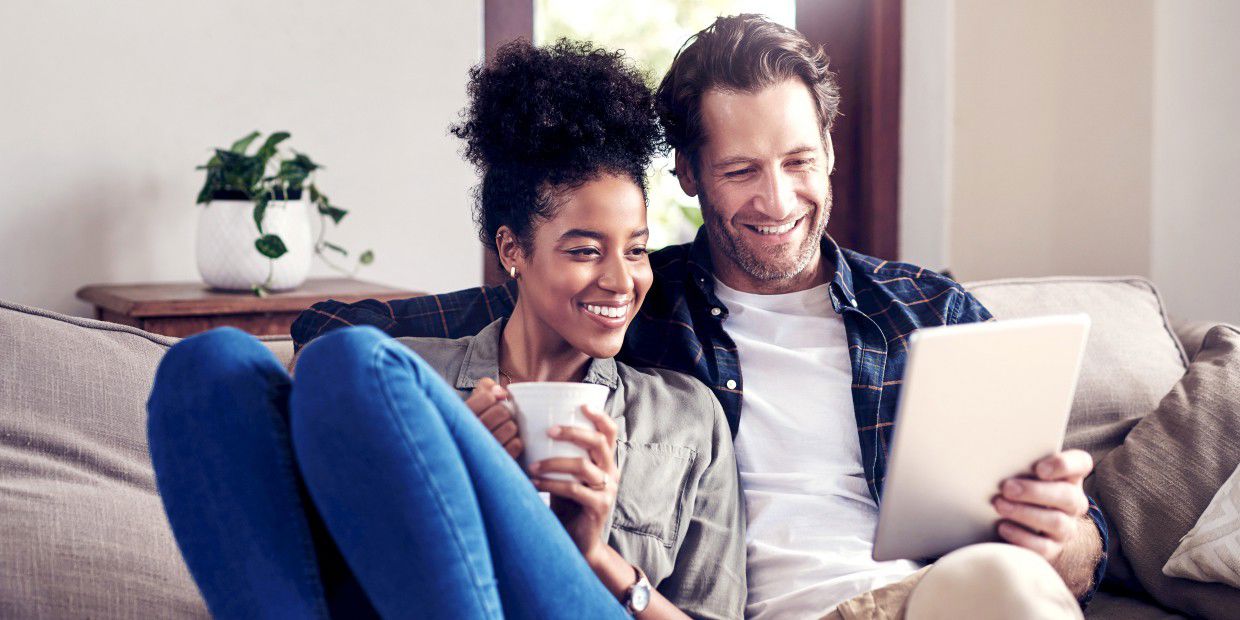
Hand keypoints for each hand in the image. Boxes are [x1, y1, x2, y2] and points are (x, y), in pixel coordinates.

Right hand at [463, 377, 521, 458]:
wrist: (470, 455)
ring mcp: (483, 450)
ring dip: (511, 426)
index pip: (487, 397)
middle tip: (500, 417)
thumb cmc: (476, 421)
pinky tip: (506, 442)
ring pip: (510, 427)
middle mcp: (469, 433)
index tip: (495, 400)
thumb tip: (502, 392)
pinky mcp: (496, 461)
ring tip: (503, 430)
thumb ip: (485, 387)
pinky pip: (516, 445)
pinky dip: (515, 442)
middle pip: (502, 412)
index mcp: (462, 415)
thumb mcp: (474, 399)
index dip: (494, 396)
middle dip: (505, 412)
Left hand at [530, 405, 619, 560]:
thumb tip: (531, 429)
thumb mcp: (567, 475)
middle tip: (548, 430)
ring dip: (554, 463)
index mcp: (605, 460)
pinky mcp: (600, 507)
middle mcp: (611, 472)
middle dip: (572, 432)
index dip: (599, 415)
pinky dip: (552, 484)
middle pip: (598, 442)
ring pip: (583, 466)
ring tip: (532, 465)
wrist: (579, 541)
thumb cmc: (568, 503)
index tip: (582, 404)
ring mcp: (608, 490)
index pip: (610, 431)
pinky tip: (535, 482)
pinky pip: (575, 490)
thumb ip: (561, 456)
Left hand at [993, 449, 1093, 563]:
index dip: (1063, 465)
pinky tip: (1003, 526)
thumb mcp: (1022, 472)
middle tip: (1007, 488)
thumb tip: (993, 454)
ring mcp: (1066, 527)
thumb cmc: (1021, 486)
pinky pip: (1043, 547)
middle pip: (1067, 495)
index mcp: (1069, 476)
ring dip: (1025, 513)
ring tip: (999, 505)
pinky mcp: (1054, 548)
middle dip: (1035, 492)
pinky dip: (1022, 537)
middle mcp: (1073, 501)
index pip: (1081, 463)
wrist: (1024, 524)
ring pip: (1056, 522)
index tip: (1039, 468)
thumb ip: (1019, 462)